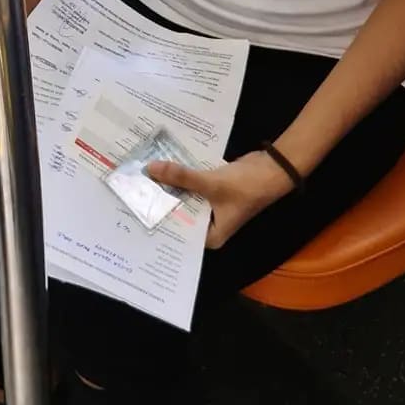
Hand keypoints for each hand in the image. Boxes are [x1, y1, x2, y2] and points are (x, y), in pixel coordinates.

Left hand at [148, 150, 297, 249]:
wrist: (273, 168)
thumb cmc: (246, 186)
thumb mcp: (211, 183)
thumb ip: (181, 177)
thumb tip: (150, 169)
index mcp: (210, 236)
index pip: (177, 235)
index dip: (157, 224)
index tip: (134, 214)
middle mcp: (209, 226)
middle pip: (178, 215)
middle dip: (160, 203)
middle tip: (131, 193)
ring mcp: (210, 208)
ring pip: (184, 199)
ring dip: (169, 188)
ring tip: (140, 180)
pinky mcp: (212, 191)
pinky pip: (191, 187)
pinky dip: (181, 179)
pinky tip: (162, 169)